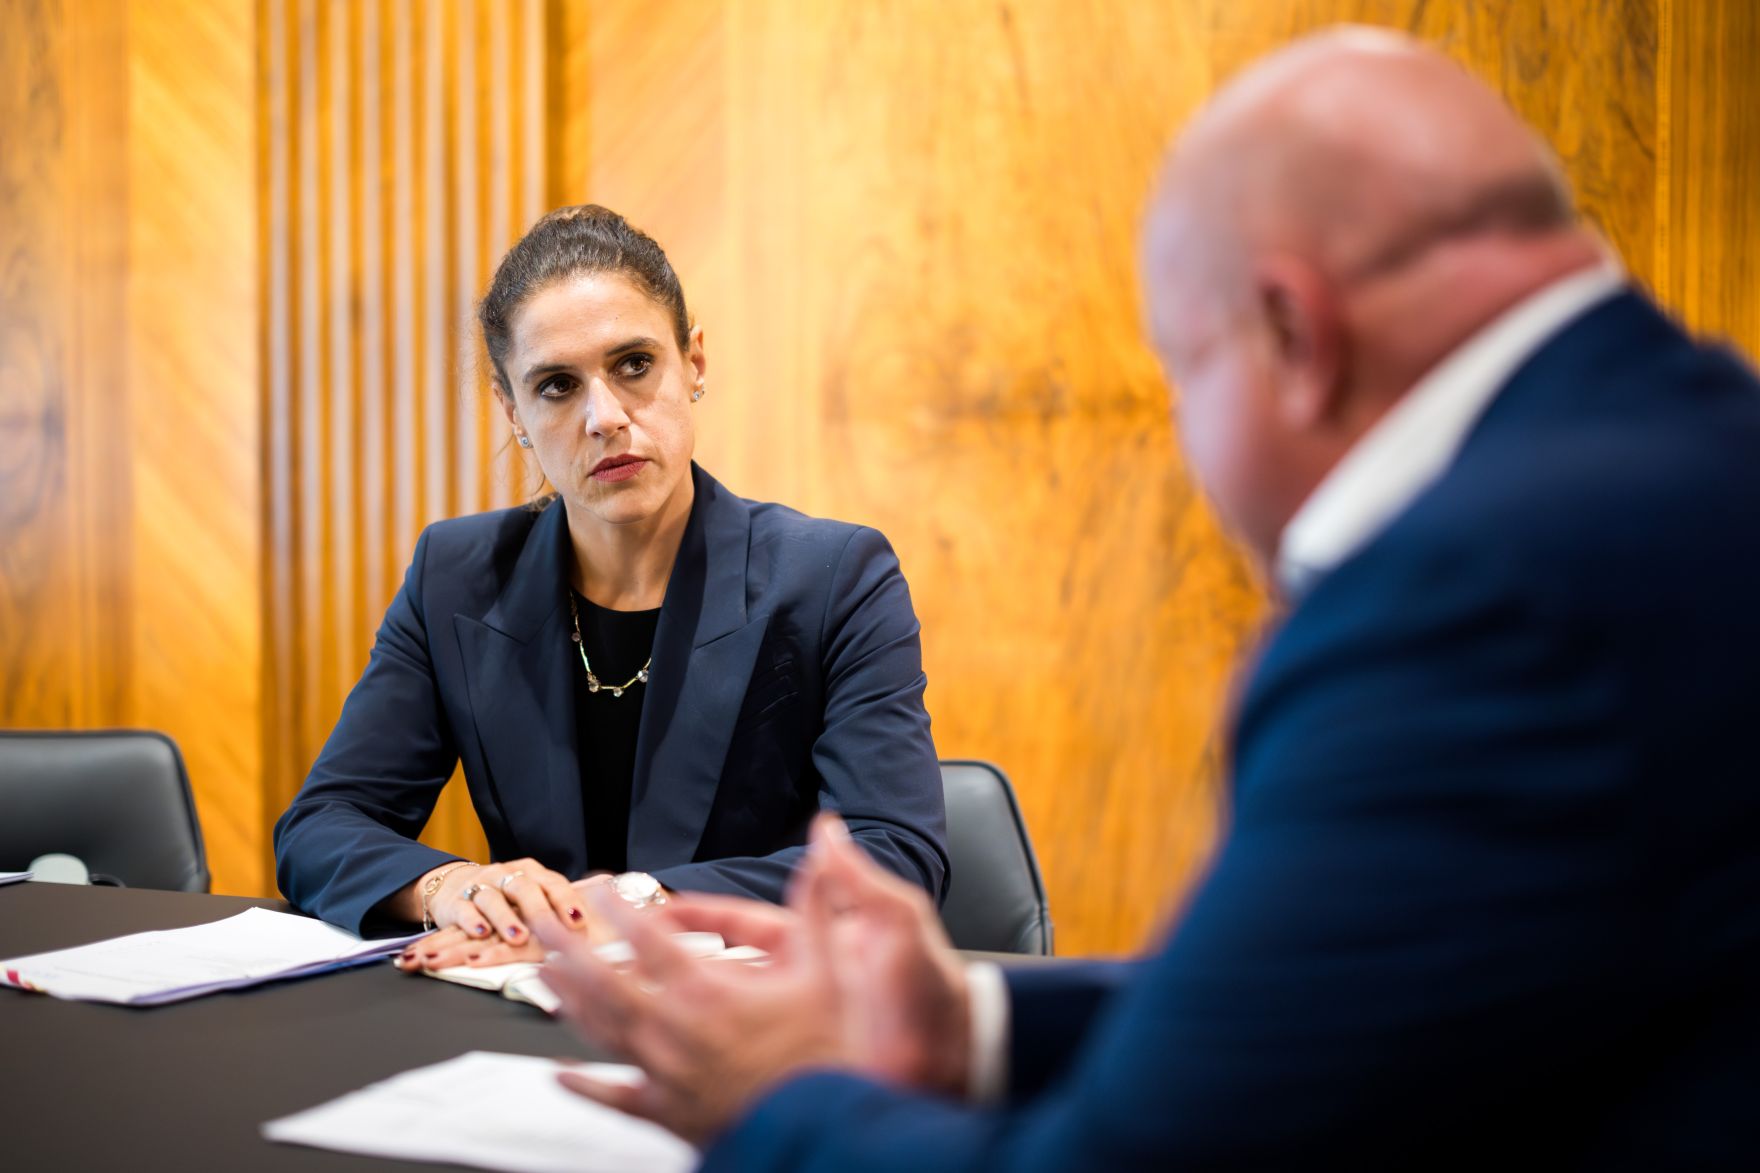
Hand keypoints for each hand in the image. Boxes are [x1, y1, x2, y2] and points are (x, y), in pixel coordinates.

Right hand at [395, 858, 601, 970]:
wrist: (452, 887)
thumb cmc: (504, 897)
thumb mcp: (534, 893)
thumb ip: (566, 897)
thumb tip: (610, 889)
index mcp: (531, 873)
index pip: (553, 883)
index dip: (567, 901)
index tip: (580, 922)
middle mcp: (506, 875)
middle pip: (524, 887)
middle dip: (540, 910)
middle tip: (553, 930)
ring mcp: (480, 887)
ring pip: (492, 899)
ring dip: (506, 918)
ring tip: (519, 937)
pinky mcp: (455, 903)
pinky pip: (463, 910)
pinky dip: (473, 922)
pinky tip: (481, 933)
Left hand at [537, 816, 973, 1143]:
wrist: (822, 1129)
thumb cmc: (826, 1055)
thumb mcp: (827, 970)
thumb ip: (817, 905)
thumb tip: (823, 847)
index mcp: (709, 992)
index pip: (650, 939)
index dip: (620, 908)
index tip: (600, 888)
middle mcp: (676, 1030)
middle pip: (606, 982)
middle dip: (568, 947)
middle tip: (540, 923)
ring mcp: (666, 1073)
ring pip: (603, 1032)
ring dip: (569, 1000)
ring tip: (545, 975)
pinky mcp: (668, 1112)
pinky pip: (616, 1097)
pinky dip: (585, 1085)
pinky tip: (560, 1074)